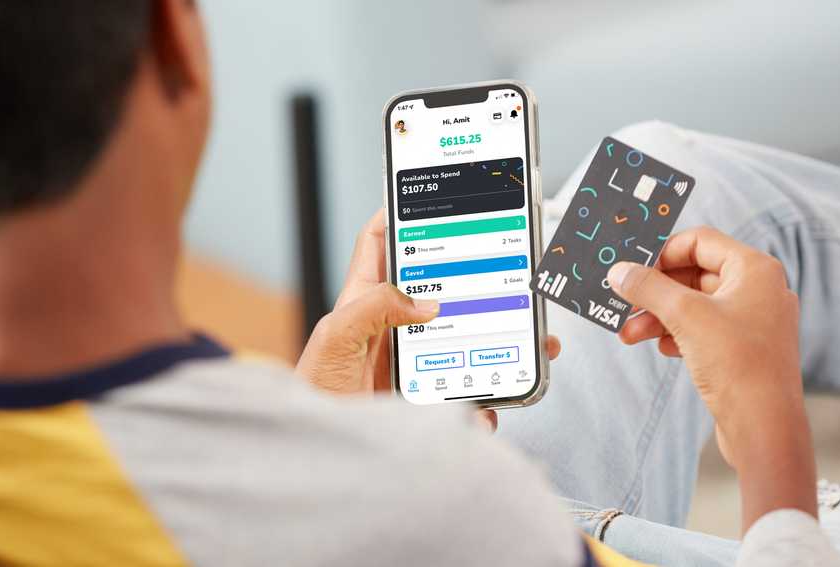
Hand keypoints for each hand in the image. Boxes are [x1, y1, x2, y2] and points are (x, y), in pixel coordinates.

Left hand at [297, 209, 560, 430]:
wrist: (318, 455)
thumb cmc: (312, 394)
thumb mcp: (335, 337)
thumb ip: (373, 308)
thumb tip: (424, 302)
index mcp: (362, 303)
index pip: (378, 247)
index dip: (397, 217)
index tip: (424, 197)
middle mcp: (390, 329)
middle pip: (438, 290)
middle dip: (474, 279)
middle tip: (505, 269)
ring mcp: (410, 363)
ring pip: (463, 341)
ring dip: (497, 340)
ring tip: (527, 335)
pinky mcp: (425, 398)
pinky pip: (465, 396)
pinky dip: (483, 405)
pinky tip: (488, 408)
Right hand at [606, 226, 814, 530]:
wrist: (765, 428)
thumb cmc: (738, 365)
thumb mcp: (685, 317)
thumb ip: (649, 288)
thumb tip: (620, 271)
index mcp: (755, 270)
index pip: (700, 242)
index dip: (663, 252)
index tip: (633, 270)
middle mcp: (760, 290)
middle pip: (695, 274)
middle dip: (656, 292)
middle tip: (624, 304)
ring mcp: (755, 321)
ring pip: (696, 306)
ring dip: (660, 317)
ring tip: (630, 335)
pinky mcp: (746, 349)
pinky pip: (705, 330)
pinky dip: (679, 335)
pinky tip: (663, 349)